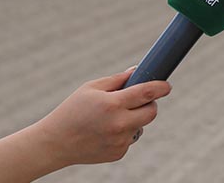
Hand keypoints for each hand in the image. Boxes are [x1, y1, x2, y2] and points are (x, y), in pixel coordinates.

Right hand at [37, 67, 170, 165]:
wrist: (57, 142)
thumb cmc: (73, 110)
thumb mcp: (91, 88)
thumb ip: (117, 80)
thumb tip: (137, 71)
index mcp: (111, 104)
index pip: (145, 93)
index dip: (160, 88)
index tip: (167, 85)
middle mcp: (119, 124)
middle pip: (151, 112)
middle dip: (150, 104)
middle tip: (140, 100)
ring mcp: (120, 141)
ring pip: (141, 125)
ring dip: (134, 119)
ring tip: (111, 118)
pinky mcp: (119, 153)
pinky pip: (130, 138)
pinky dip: (124, 132)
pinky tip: (105, 131)